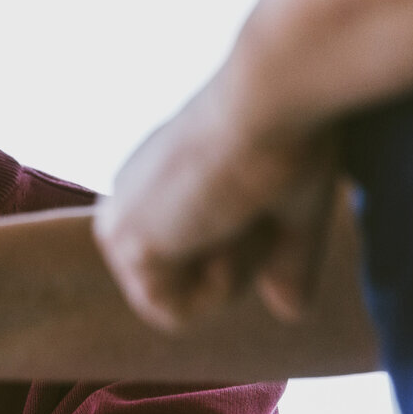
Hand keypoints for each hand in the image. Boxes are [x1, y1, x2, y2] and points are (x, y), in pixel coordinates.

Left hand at [94, 56, 340, 330]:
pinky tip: (218, 224)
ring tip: (236, 207)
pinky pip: (173, 314)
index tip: (264, 191)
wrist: (274, 99)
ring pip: (181, 304)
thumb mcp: (294, 209)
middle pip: (192, 288)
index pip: (204, 262)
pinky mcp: (121, 242)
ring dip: (231, 270)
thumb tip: (289, 311)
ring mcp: (118, 222)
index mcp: (161, 186)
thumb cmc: (292, 133)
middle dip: (241, 260)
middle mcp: (130, 201)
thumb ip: (285, 260)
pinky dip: (215, 285)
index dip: (254, 249)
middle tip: (251, 198)